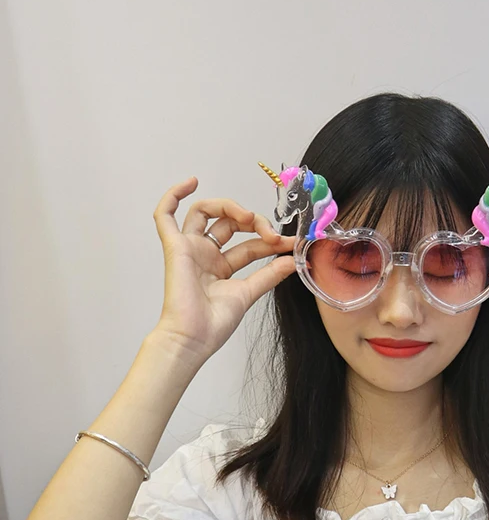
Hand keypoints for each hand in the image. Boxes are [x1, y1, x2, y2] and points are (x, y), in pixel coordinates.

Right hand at [151, 176, 296, 363]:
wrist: (194, 338)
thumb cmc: (214, 324)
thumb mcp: (249, 293)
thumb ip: (269, 275)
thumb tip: (292, 260)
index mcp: (221, 267)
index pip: (251, 244)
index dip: (272, 240)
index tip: (291, 243)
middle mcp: (205, 255)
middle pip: (231, 223)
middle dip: (256, 223)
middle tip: (272, 234)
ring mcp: (190, 249)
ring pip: (205, 212)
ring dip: (229, 207)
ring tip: (248, 217)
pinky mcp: (174, 247)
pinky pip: (165, 215)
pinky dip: (173, 195)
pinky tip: (191, 182)